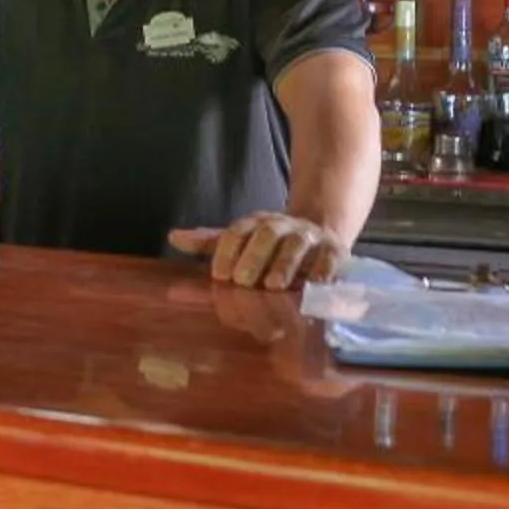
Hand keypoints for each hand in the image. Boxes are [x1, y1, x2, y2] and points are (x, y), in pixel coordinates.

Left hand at [168, 213, 343, 291]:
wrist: (318, 232)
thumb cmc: (270, 247)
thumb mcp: (240, 243)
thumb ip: (210, 245)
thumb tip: (174, 237)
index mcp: (255, 224)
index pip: (237, 232)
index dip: (226, 251)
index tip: (218, 275)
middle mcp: (281, 226)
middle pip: (266, 234)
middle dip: (254, 256)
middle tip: (243, 281)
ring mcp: (308, 237)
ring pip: (296, 245)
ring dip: (284, 264)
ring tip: (273, 284)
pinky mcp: (334, 250)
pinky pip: (329, 258)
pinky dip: (322, 270)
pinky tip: (313, 284)